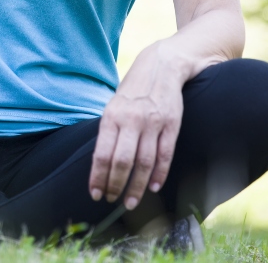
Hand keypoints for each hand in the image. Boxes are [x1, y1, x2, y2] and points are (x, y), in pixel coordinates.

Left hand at [89, 43, 183, 210]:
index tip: (95, 194)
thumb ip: (109, 131)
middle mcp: (131, 120)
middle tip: (112, 200)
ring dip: (137, 187)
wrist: (162, 66)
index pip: (102, 154)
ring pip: (144, 162)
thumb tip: (100, 165)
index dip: (98, 178)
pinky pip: (164, 155)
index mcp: (112, 116)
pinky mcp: (171, 124)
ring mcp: (153, 123)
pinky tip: (152, 187)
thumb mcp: (114, 105)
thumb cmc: (134, 90)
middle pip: (122, 162)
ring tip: (131, 202)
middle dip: (116, 186)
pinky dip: (158, 174)